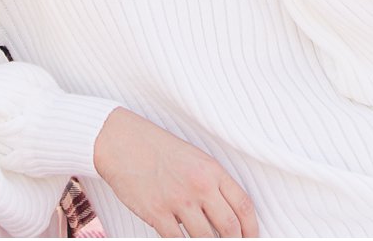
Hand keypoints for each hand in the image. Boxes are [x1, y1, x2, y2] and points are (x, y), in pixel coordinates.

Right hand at [93, 107, 257, 237]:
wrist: (121, 141)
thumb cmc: (156, 149)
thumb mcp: (192, 158)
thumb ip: (211, 183)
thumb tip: (223, 216)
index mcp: (212, 169)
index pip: (243, 205)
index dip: (251, 228)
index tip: (251, 238)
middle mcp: (199, 185)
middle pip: (230, 227)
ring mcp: (178, 200)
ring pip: (205, 239)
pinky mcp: (157, 212)